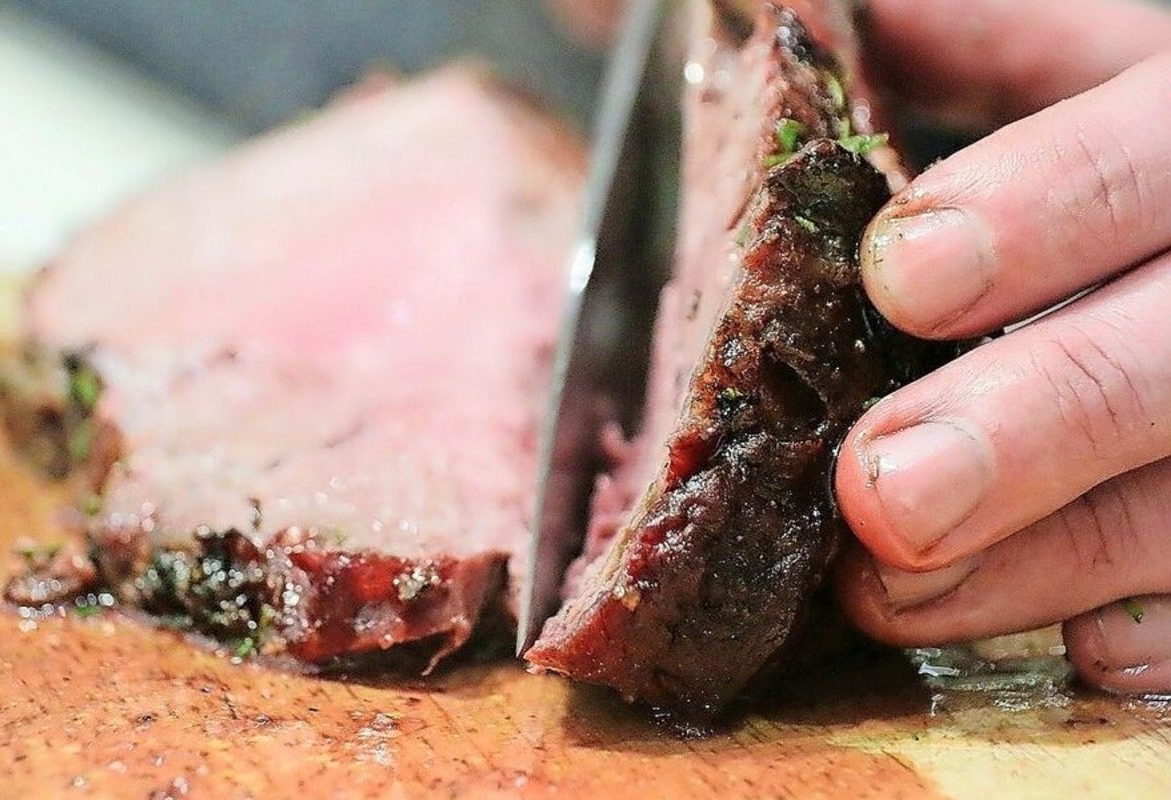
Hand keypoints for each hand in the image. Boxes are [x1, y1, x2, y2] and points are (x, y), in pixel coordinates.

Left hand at [835, 0, 1170, 692]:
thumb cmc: (1135, 138)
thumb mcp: (1078, 47)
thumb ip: (967, 32)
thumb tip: (754, 21)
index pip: (1151, 158)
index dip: (1042, 212)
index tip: (902, 276)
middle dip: (1039, 424)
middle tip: (887, 492)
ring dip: (1053, 558)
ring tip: (897, 588)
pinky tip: (1086, 645)